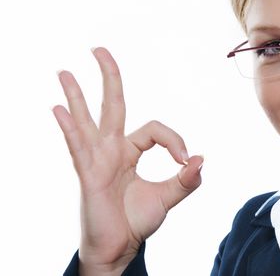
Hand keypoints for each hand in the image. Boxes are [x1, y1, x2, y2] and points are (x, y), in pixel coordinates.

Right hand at [53, 47, 202, 274]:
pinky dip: (69, 128)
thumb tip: (200, 159)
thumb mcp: (168, 197)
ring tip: (65, 71)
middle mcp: (112, 150)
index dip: (174, 139)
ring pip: (87, 120)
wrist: (120, 249)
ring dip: (76, 95)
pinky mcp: (88, 175)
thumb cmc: (137, 221)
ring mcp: (97, 160)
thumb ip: (186, 180)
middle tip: (99, 50)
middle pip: (112, 105)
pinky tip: (58, 109)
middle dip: (108, 77)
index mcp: (131, 151)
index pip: (155, 129)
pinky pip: (78, 147)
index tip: (185, 161)